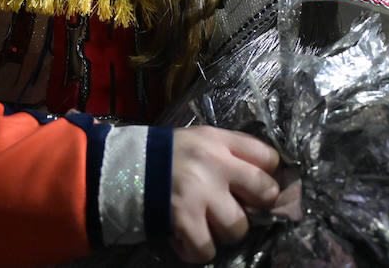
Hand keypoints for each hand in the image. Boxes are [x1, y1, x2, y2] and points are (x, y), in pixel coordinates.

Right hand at [169, 126, 280, 262]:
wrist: (121, 167)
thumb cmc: (165, 154)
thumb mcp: (199, 140)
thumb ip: (229, 153)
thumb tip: (261, 180)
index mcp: (220, 142)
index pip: (268, 157)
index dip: (267, 175)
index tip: (255, 184)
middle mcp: (216, 165)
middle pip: (265, 192)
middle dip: (257, 206)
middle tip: (238, 206)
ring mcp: (201, 194)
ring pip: (238, 227)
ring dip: (224, 231)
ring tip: (207, 224)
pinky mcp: (185, 220)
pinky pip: (207, 248)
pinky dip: (198, 249)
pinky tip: (186, 237)